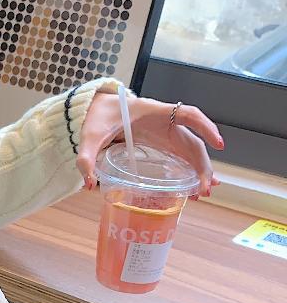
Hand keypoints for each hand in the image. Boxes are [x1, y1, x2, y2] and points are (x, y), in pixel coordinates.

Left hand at [77, 93, 224, 200]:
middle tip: (205, 189)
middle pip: (191, 141)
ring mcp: (163, 132)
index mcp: (152, 112)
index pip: (187, 114)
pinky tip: (194, 186)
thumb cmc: (96, 117)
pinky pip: (179, 155)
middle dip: (202, 164)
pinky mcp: (159, 142)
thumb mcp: (89, 137)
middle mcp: (164, 121)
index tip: (218, 144)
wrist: (94, 109)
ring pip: (189, 150)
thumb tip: (89, 185)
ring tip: (203, 193)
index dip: (205, 127)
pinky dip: (188, 170)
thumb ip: (86, 158)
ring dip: (199, 170)